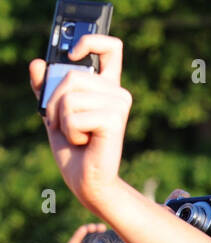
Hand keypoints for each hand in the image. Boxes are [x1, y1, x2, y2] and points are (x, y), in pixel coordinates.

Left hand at [30, 34, 131, 215]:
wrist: (87, 179)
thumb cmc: (73, 148)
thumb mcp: (53, 112)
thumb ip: (45, 88)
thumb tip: (38, 64)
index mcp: (106, 87)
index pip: (110, 48)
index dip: (91, 40)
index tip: (73, 52)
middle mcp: (117, 93)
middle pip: (72, 75)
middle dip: (55, 100)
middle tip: (65, 123)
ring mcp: (119, 105)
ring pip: (69, 96)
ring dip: (61, 119)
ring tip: (77, 135)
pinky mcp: (114, 120)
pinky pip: (73, 115)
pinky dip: (70, 131)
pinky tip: (85, 142)